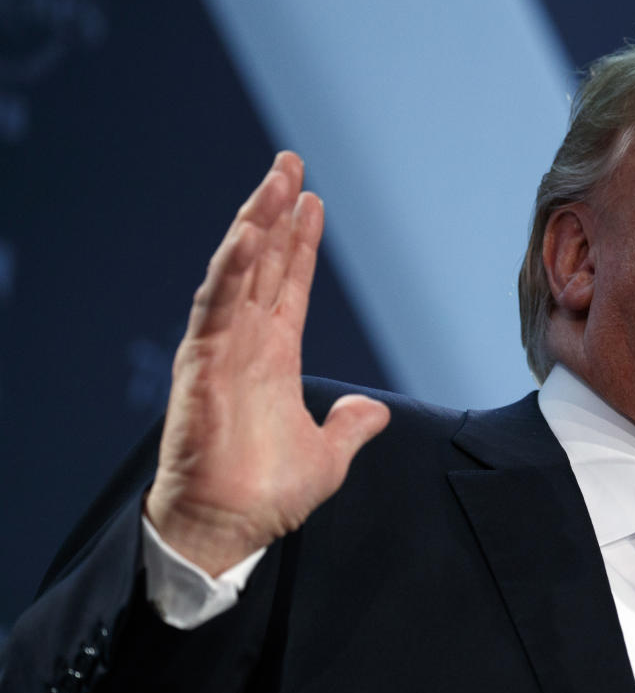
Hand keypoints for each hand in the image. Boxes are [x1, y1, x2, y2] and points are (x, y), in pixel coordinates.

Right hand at [145, 152, 389, 575]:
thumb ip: (349, 428)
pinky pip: (215, 307)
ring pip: (238, 272)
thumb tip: (374, 411)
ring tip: (277, 179)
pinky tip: (247, 234)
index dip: (300, 243)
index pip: (289, 285)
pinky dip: (230, 270)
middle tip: (290, 163)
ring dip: (256, 224)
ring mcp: (222, 349)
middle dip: (276, 212)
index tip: (314, 201)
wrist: (229, 530)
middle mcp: (246, 343)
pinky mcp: (201, 365)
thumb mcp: (327, 456)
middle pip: (263, 263)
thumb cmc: (266, 496)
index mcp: (274, 357)